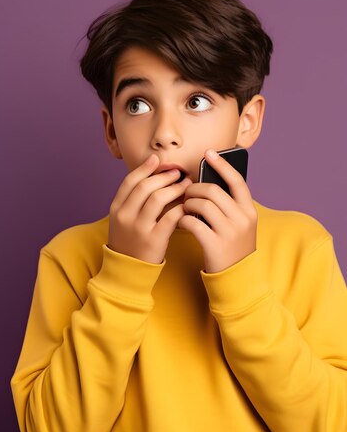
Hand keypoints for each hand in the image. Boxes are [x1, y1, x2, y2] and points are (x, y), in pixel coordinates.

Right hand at [108, 154, 191, 263]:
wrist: (128, 270)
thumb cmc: (130, 241)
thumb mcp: (123, 220)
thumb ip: (133, 201)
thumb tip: (153, 178)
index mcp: (116, 209)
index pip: (129, 181)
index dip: (144, 168)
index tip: (157, 160)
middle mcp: (125, 216)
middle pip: (145, 187)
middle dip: (163, 176)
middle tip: (177, 173)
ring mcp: (139, 228)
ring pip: (157, 198)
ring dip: (174, 188)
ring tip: (185, 185)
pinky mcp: (153, 240)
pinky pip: (170, 218)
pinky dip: (180, 208)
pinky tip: (187, 204)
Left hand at [178, 149, 257, 272]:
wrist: (236, 278)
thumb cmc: (233, 246)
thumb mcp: (239, 224)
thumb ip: (229, 205)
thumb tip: (208, 182)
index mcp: (249, 211)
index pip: (236, 181)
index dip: (222, 165)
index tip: (208, 153)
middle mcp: (242, 219)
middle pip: (213, 191)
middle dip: (194, 189)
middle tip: (186, 193)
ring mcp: (229, 232)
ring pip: (201, 205)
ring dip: (188, 204)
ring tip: (184, 208)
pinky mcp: (215, 245)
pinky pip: (193, 223)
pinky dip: (183, 219)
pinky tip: (182, 222)